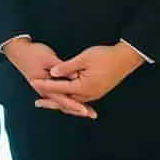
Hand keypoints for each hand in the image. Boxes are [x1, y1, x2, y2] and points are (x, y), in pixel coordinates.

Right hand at [1, 37, 94, 117]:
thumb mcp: (49, 58)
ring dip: (75, 107)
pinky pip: (60, 97)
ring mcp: (46, 90)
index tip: (85, 111)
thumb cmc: (34, 54)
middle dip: (77, 110)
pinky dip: (70, 100)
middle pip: (63, 104)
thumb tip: (76, 75)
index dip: (74, 106)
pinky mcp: (48, 86)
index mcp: (44, 86)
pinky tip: (78, 103)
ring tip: (88, 112)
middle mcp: (45, 91)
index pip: (62, 99)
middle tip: (92, 115)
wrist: (19, 52)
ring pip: (62, 102)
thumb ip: (62, 67)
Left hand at [30, 42, 146, 110]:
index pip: (60, 87)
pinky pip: (80, 101)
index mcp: (84, 86)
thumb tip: (53, 72)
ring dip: (60, 103)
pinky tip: (65, 100)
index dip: (45, 84)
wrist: (126, 59)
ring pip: (73, 103)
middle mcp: (88, 95)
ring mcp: (94, 95)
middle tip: (36, 103)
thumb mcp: (85, 58)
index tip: (33, 81)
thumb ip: (67, 67)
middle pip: (65, 101)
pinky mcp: (98, 93)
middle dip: (50, 101)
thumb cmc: (106, 56)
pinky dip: (70, 102)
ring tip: (47, 103)